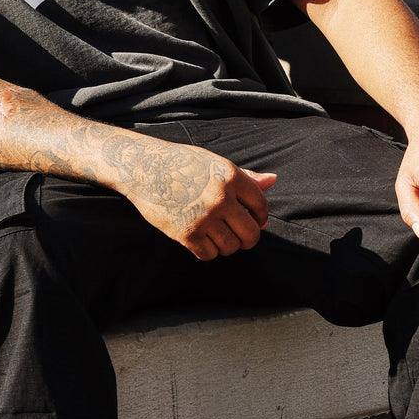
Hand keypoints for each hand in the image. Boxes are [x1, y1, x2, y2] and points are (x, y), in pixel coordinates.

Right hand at [108, 136, 275, 259]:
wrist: (144, 168)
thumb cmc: (183, 164)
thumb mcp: (215, 164)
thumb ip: (246, 177)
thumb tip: (273, 181)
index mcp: (230, 176)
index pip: (261, 207)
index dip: (260, 217)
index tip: (252, 220)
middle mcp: (220, 197)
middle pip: (251, 233)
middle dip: (248, 238)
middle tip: (238, 235)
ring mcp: (203, 217)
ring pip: (231, 247)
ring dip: (227, 245)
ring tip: (217, 234)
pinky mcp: (187, 234)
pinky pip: (210, 255)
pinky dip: (207, 251)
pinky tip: (200, 239)